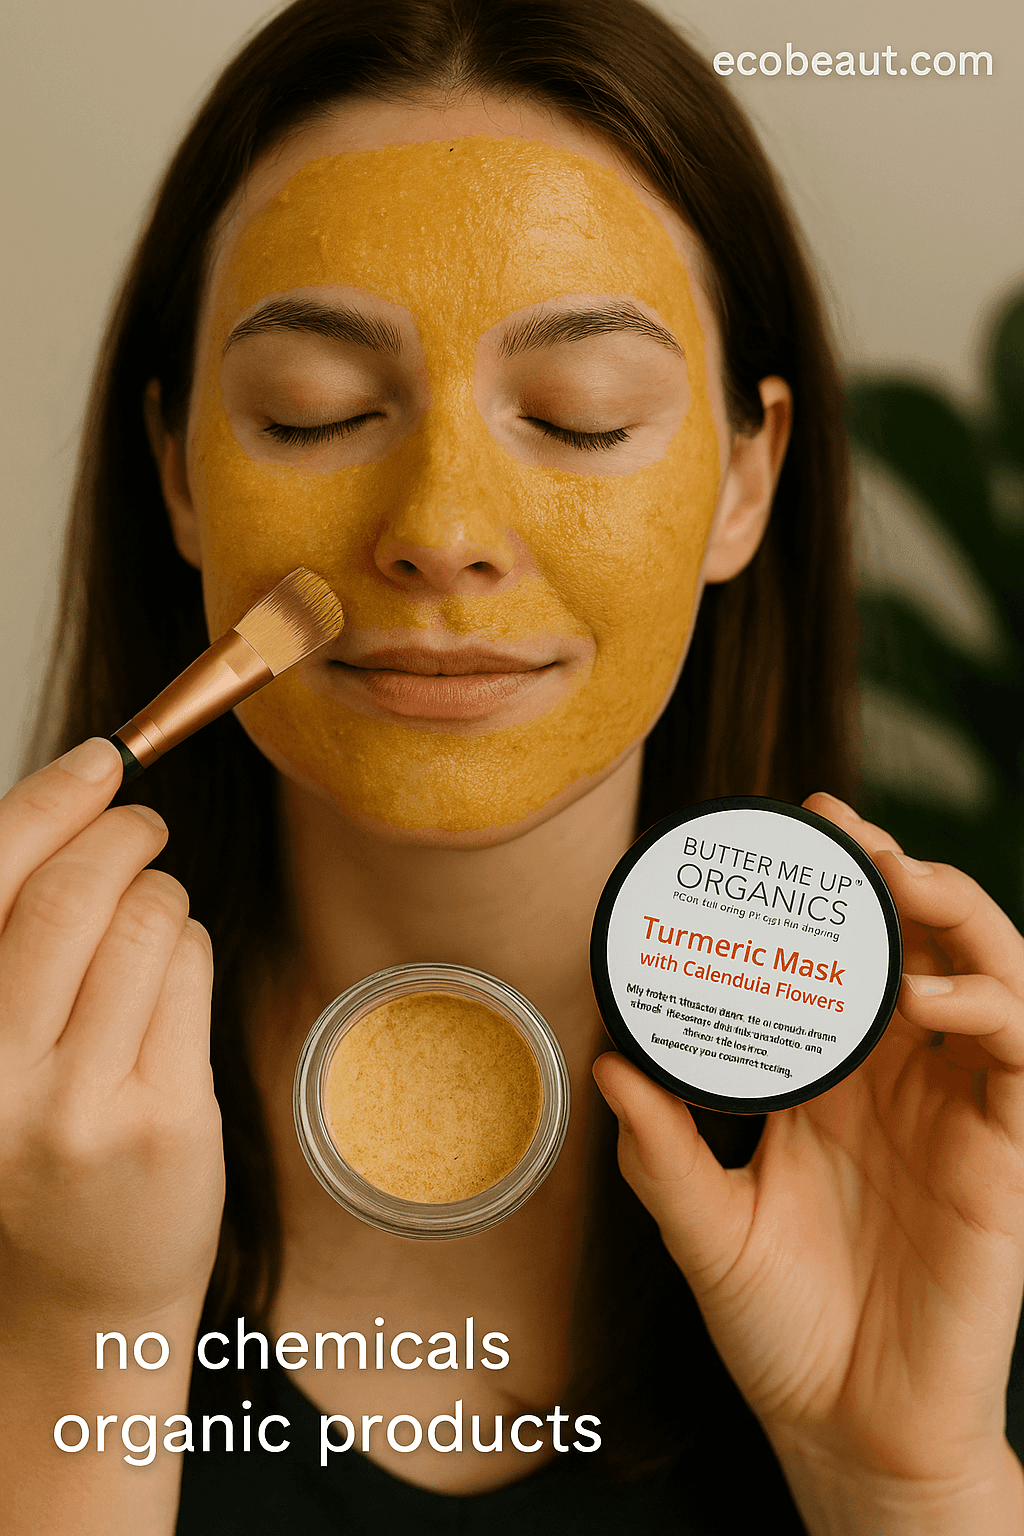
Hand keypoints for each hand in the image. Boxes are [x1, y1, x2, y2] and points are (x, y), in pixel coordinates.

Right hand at [0, 738, 223, 1327]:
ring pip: (150, 924)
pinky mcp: (163, 1122)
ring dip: (164, 892)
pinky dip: (192, 946)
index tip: (100, 760)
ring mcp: (80, 1104)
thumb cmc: (28, 1148)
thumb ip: (11, 946)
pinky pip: (194, 974)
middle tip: (142, 822)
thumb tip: (67, 811)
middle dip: (123, 832)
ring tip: (154, 913)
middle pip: (74, 893)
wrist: (74, 1301)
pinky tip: (174, 972)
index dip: (50, 802)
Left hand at [594, 794, 1023, 1532]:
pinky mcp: (1003, 1156)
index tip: (783, 830)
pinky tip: (929, 1000)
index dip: (823, 894)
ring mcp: (955, 1112)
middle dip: (889, 875)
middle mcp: (896, 1081)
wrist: (847, 1431)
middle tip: (841, 831)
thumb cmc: (782, 1330)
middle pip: (915, 944)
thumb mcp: (705, 1230)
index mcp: (828, 1084)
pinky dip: (987, 1008)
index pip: (836, 962)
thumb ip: (662, 1153)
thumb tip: (607, 1066)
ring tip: (897, 884)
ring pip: (986, 975)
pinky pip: (1017, 1057)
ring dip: (950, 917)